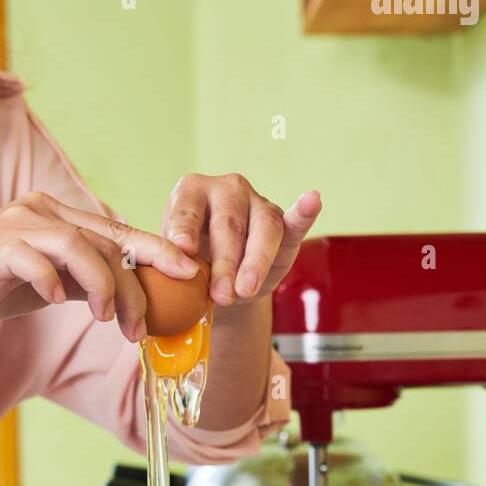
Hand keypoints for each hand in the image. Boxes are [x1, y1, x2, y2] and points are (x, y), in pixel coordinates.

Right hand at [0, 190, 198, 345]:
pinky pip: (39, 261)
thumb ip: (84, 280)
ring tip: (107, 321)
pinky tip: (56, 304)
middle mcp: (38, 210)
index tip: (189, 273)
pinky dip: (54, 284)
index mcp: (54, 215)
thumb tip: (130, 293)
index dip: (156, 249)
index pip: (115, 231)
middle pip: (105, 240)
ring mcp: (16, 225)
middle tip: (142, 326)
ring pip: (80, 246)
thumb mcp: (49, 285)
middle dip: (134, 284)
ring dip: (103, 287)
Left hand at [161, 176, 321, 308]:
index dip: (185, 230)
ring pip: (262, 229)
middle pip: (227, 225)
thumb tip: (175, 272)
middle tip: (220, 296)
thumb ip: (173, 263)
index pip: (187, 211)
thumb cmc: (192, 267)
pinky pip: (294, 220)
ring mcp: (256, 203)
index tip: (183, 249)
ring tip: (246, 289)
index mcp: (190, 193)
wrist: (218, 285)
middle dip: (224, 264)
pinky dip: (304, 212)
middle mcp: (225, 190)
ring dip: (255, 261)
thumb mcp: (175, 266)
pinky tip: (312, 200)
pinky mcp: (282, 222)